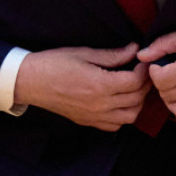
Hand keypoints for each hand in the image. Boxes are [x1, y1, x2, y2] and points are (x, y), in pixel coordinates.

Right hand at [13, 43, 149, 130]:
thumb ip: (112, 55)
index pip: (135, 82)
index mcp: (100, 85)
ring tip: (134, 86)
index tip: (143, 61)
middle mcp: (100, 105)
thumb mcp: (84, 53)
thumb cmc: (54, 63)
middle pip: (136, 99)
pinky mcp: (88, 122)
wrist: (30, 81)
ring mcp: (94, 116)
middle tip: (143, 71)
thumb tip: (134, 50)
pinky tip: (120, 101)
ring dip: (137, 102)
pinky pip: (115, 125)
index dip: (143, 70)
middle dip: (145, 84)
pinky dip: (124, 115)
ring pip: (130, 116)